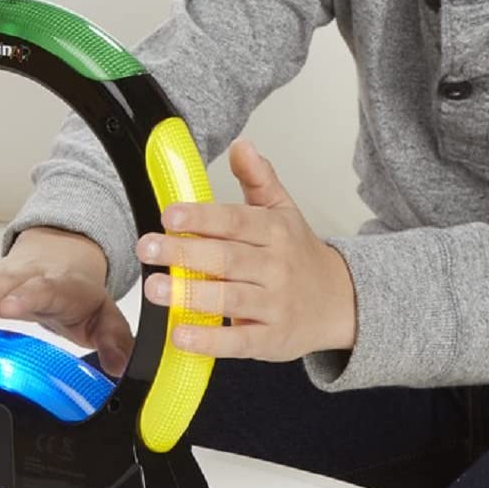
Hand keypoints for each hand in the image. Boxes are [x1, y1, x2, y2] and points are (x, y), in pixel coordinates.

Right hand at [0, 226, 135, 376]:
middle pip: (5, 285)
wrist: (64, 259)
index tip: (13, 306)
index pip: (45, 288)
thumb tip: (121, 364)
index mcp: (61, 286)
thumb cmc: (78, 294)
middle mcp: (26, 277)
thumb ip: (114, 339)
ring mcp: (0, 279)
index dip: (28, 296)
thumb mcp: (103, 316)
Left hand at [134, 138, 356, 360]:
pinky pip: (238, 342)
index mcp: (276, 232)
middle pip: (227, 259)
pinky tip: (182, 334)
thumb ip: (259, 178)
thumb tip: (241, 145)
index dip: (202, 217)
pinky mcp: (271, 340)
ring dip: (190, 294)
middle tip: (147, 247)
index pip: (236, 222)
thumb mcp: (284, 211)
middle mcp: (276, 268)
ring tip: (155, 288)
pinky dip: (209, 340)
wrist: (341, 301)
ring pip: (230, 299)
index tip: (170, 214)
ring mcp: (275, 306)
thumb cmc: (299, 255)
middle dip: (184, 253)